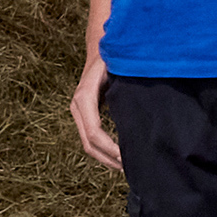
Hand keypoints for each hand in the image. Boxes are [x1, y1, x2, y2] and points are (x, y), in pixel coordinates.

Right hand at [71, 54, 121, 172]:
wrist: (100, 46)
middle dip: (109, 159)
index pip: (94, 132)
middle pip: (89, 143)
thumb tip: (139, 108)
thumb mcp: (119, 68)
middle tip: (131, 170)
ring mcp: (79, 111)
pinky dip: (105, 151)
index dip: (110, 149)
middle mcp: (78, 106)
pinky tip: (121, 156)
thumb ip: (124, 86)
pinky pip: (92, 138)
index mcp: (84, 96)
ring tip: (127, 167)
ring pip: (88, 144)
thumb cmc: (113, 55)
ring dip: (107, 158)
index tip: (128, 159)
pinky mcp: (85, 114)